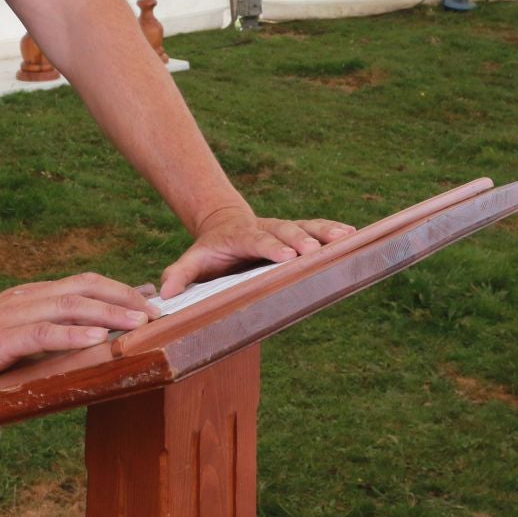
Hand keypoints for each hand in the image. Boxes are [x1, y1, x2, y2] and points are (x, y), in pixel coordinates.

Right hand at [0, 273, 157, 391]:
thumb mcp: (16, 335)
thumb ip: (49, 331)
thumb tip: (90, 338)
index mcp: (33, 295)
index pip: (85, 283)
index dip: (120, 290)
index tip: (152, 302)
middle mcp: (28, 297)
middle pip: (85, 288)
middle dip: (124, 298)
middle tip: (159, 312)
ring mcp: (14, 315)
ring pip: (69, 306)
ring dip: (108, 313)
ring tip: (139, 322)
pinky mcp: (0, 337)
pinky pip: (42, 332)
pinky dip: (72, 333)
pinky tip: (97, 337)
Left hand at [158, 205, 354, 298]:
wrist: (223, 223)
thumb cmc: (211, 249)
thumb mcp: (193, 259)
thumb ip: (180, 274)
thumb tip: (164, 293)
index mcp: (241, 236)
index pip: (257, 239)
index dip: (272, 247)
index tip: (286, 256)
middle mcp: (266, 229)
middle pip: (285, 231)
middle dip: (300, 240)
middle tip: (313, 252)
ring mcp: (282, 229)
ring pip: (305, 226)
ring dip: (324, 232)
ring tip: (345, 238)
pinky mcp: (296, 232)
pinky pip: (317, 228)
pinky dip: (333, 230)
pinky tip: (353, 235)